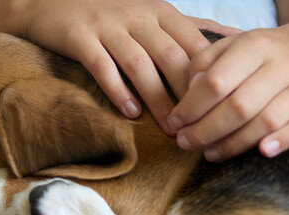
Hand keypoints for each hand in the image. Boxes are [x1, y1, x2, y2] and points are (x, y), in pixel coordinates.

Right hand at [20, 0, 237, 132]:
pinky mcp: (80, 37)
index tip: (218, 109)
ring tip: (171, 128)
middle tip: (199, 127)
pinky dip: (118, 90)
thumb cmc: (111, 15)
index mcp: (160, 11)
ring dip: (158, 100)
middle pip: (170, 57)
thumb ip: (191, 28)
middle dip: (187, 95)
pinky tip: (131, 113)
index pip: (193, 45)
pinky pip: (102, 66)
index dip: (207, 78)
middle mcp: (137, 15)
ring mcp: (107, 25)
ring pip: (139, 65)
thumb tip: (237, 36)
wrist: (51, 2)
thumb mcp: (154, 13)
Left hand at [166, 21, 288, 160]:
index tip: (175, 123)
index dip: (191, 107)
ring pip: (268, 119)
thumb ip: (208, 62)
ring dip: (236, 143)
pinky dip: (285, 139)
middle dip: (206, 130)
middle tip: (186, 144)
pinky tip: (262, 153)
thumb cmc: (273, 53)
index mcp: (256, 44)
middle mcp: (283, 62)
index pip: (216, 80)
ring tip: (211, 154)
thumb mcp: (239, 45)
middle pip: (239, 105)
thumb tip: (187, 92)